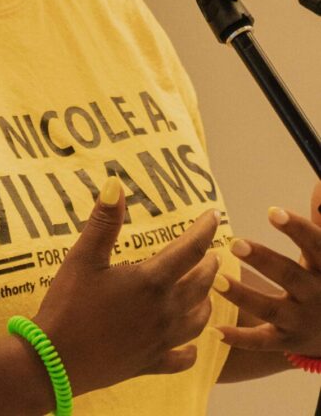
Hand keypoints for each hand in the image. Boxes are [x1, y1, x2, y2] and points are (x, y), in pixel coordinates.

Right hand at [33, 176, 219, 395]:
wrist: (56, 361)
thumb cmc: (69, 304)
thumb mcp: (83, 257)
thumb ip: (103, 221)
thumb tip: (116, 184)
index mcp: (151, 281)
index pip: (190, 250)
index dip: (204, 230)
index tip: (213, 215)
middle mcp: (165, 311)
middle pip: (201, 284)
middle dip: (209, 265)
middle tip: (211, 252)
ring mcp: (161, 341)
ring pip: (199, 320)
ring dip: (206, 301)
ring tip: (205, 291)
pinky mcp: (152, 364)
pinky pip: (183, 358)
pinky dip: (192, 350)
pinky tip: (191, 347)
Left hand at [214, 182, 320, 357]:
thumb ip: (319, 221)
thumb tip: (318, 185)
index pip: (315, 244)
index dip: (296, 228)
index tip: (272, 211)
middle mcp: (314, 294)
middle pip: (289, 276)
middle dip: (264, 260)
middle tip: (235, 243)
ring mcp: (300, 320)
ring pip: (271, 309)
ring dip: (243, 295)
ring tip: (216, 279)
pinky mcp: (287, 341)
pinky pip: (262, 342)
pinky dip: (240, 339)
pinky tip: (214, 329)